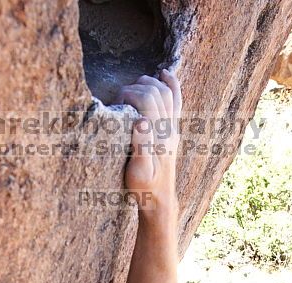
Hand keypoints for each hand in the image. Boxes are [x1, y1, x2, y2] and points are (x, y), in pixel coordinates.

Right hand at [119, 69, 180, 209]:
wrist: (159, 200)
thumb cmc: (144, 188)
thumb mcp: (137, 172)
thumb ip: (141, 146)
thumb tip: (140, 120)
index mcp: (159, 135)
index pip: (147, 100)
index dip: (129, 94)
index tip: (115, 103)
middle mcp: (169, 128)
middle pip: (156, 93)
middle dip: (136, 88)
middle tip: (120, 97)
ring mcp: (173, 128)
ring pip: (167, 93)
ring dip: (151, 83)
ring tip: (135, 84)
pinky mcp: (173, 131)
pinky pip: (176, 101)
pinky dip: (172, 84)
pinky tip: (164, 73)